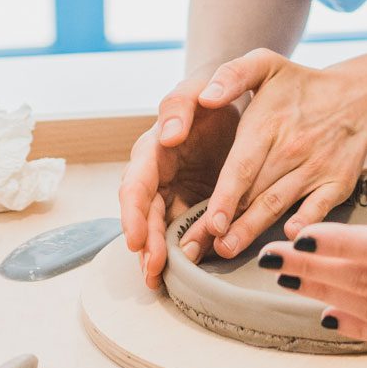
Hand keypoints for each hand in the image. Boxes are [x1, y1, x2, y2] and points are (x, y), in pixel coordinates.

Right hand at [118, 81, 239, 288]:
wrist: (234, 95)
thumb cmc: (211, 89)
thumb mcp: (196, 86)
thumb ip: (179, 104)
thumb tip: (166, 135)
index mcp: (152, 150)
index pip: (135, 185)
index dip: (132, 214)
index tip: (135, 239)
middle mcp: (157, 175)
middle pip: (143, 215)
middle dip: (144, 244)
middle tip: (153, 271)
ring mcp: (174, 190)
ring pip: (158, 228)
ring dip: (156, 254)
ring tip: (159, 281)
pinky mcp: (194, 200)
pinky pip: (184, 229)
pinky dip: (181, 249)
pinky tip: (184, 271)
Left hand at [175, 48, 366, 262]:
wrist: (361, 95)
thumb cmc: (302, 84)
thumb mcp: (266, 64)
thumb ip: (231, 74)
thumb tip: (206, 98)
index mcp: (268, 124)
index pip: (240, 167)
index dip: (224, 198)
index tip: (208, 223)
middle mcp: (292, 148)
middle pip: (252, 193)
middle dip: (223, 224)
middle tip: (196, 249)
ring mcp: (316, 168)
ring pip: (277, 205)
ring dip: (252, 231)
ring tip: (227, 250)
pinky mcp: (338, 183)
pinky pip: (319, 208)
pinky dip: (306, 224)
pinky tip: (289, 241)